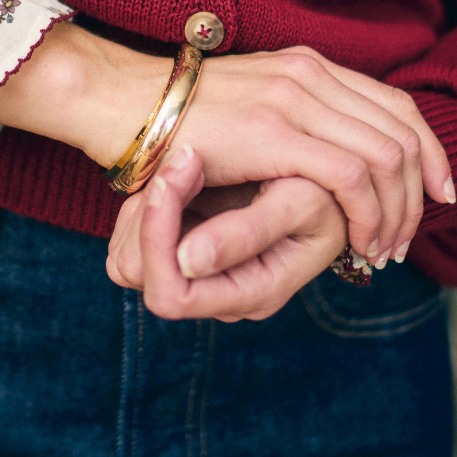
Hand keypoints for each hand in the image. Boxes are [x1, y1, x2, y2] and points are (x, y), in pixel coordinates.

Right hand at [0, 23, 453, 263]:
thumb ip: (293, 120)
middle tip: (412, 237)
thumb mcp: (251, 108)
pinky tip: (358, 243)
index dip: (430, 152)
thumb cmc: (177, 118)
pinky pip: (351, 177)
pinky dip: (367, 215)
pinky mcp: (274, 132)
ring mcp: (294, 99)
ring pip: (386, 157)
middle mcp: (310, 74)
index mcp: (309, 66)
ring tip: (382, 250)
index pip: (396, 105)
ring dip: (396, 212)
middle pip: (403, 131)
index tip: (439, 194)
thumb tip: (329, 153)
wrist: (120, 102)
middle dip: (421, 190)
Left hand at [107, 144, 347, 321]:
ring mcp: (197, 276)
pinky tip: (181, 173)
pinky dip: (148, 200)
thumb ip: (246, 234)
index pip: (171, 295)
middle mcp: (217, 296)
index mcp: (248, 295)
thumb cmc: (326, 191)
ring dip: (146, 203)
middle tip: (178, 161)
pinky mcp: (182, 250)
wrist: (329, 179)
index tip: (174, 174)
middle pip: (138, 273)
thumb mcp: (298, 203)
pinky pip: (132, 233)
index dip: (161, 240)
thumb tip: (189, 262)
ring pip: (127, 255)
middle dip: (149, 214)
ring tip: (186, 163)